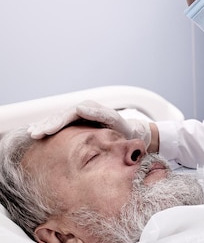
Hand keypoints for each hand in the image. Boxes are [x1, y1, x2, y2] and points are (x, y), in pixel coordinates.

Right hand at [28, 100, 151, 146]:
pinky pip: (61, 124)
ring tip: (32, 133)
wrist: (132, 133)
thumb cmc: (125, 130)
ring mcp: (81, 116)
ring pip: (59, 119)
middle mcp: (85, 110)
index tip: (47, 130)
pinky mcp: (79, 123)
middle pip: (61, 115)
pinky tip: (38, 132)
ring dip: (45, 126)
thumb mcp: (115, 122)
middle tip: (35, 133)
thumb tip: (79, 108)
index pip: (70, 114)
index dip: (58, 122)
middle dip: (47, 124)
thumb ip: (101, 115)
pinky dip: (49, 127)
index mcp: (92, 109)